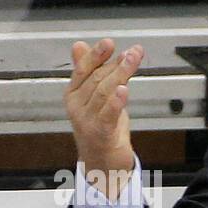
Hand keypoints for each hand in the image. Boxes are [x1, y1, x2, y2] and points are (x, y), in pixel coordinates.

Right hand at [65, 38, 142, 197]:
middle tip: (134, 52)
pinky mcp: (99, 134)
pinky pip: (108, 115)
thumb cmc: (101, 128)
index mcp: (73, 94)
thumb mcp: (95, 97)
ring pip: (104, 93)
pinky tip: (124, 89)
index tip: (109, 42)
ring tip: (132, 61)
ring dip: (120, 75)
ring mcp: (86, 121)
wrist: (102, 165)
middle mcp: (76, 106)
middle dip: (117, 64)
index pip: (83, 70)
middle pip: (98, 80)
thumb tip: (78, 45)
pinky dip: (116, 102)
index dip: (96, 55)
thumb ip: (89, 72)